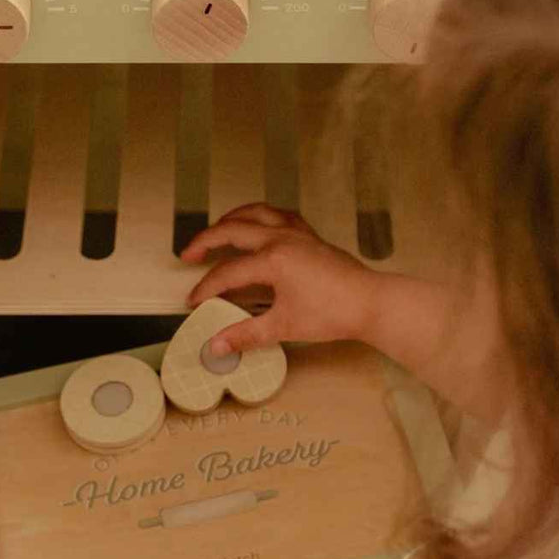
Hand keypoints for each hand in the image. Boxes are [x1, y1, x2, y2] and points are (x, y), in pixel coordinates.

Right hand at [182, 203, 378, 354]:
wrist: (371, 303)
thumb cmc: (333, 313)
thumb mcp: (284, 327)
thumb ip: (246, 334)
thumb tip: (217, 346)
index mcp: (272, 260)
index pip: (227, 273)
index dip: (206, 288)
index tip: (194, 302)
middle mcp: (282, 238)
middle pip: (232, 230)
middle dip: (206, 241)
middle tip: (188, 254)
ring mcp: (297, 233)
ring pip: (256, 212)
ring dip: (232, 218)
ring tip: (217, 229)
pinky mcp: (310, 236)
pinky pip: (280, 215)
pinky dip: (262, 215)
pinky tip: (258, 224)